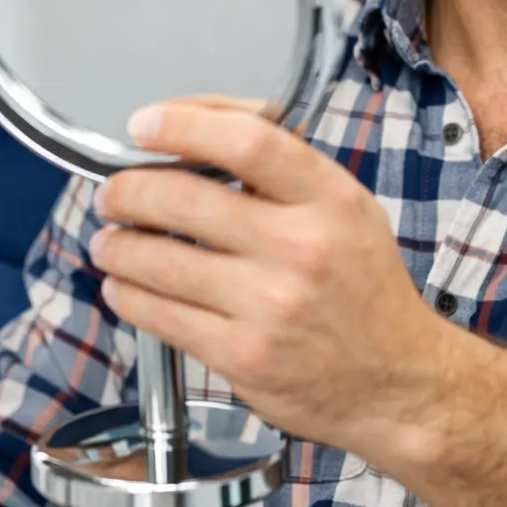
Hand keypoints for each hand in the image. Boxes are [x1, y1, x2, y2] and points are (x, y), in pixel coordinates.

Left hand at [90, 99, 448, 458]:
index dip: (183, 125)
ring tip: (108, 239)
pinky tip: (123, 285)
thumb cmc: (365, 287)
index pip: (247, 141)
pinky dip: (129, 295)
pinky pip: (162, 316)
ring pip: (161, 260)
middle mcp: (302, 247)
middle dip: (129, 190)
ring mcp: (270, 305)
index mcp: (330, 198)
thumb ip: (282, 163)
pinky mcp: (244, 357)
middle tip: (112, 192)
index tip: (145, 125)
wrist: (398, 382)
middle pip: (186, 198)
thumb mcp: (346, 205)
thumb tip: (198, 125)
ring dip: (118, 245)